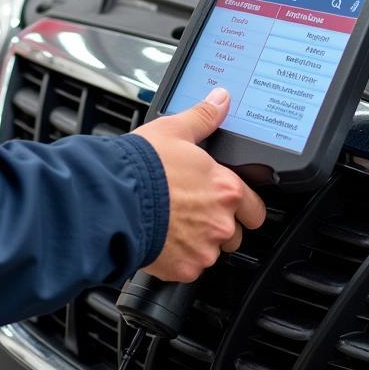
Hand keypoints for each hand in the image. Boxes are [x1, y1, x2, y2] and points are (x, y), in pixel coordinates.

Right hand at [132, 87, 265, 281]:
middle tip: (194, 211)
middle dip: (220, 225)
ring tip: (173, 223)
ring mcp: (204, 250)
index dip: (242, 204)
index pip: (255, 208)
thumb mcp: (174, 130)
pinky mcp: (184, 269)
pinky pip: (189, 267)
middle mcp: (221, 222)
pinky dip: (178, 257)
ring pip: (211, 251)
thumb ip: (203, 117)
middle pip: (235, 233)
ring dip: (199, 241)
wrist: (114, 199)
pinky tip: (162, 238)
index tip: (226, 201)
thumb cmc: (143, 167)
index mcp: (226, 189)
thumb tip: (221, 100)